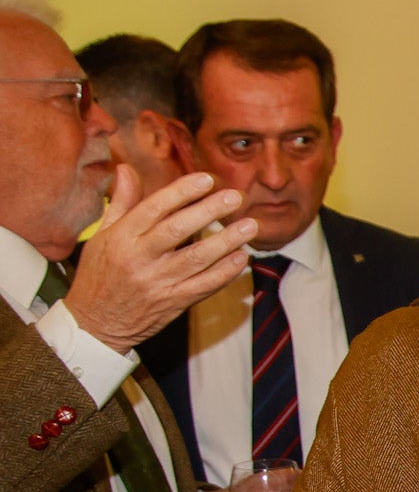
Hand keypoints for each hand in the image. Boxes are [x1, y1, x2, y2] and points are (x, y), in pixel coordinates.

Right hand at [64, 168, 257, 351]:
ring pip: (196, 259)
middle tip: (235, 196)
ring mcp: (157, 282)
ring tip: (250, 225)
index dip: (181, 192)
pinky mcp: (173, 303)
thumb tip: (126, 168)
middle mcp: (139, 258)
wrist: (95, 323)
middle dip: (209, 211)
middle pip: (177, 230)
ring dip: (226, 241)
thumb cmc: (100, 274)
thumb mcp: (103, 236)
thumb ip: (121, 202)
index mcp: (121, 238)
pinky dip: (225, 272)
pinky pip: (204, 285)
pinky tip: (242, 257)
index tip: (206, 179)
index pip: (154, 208)